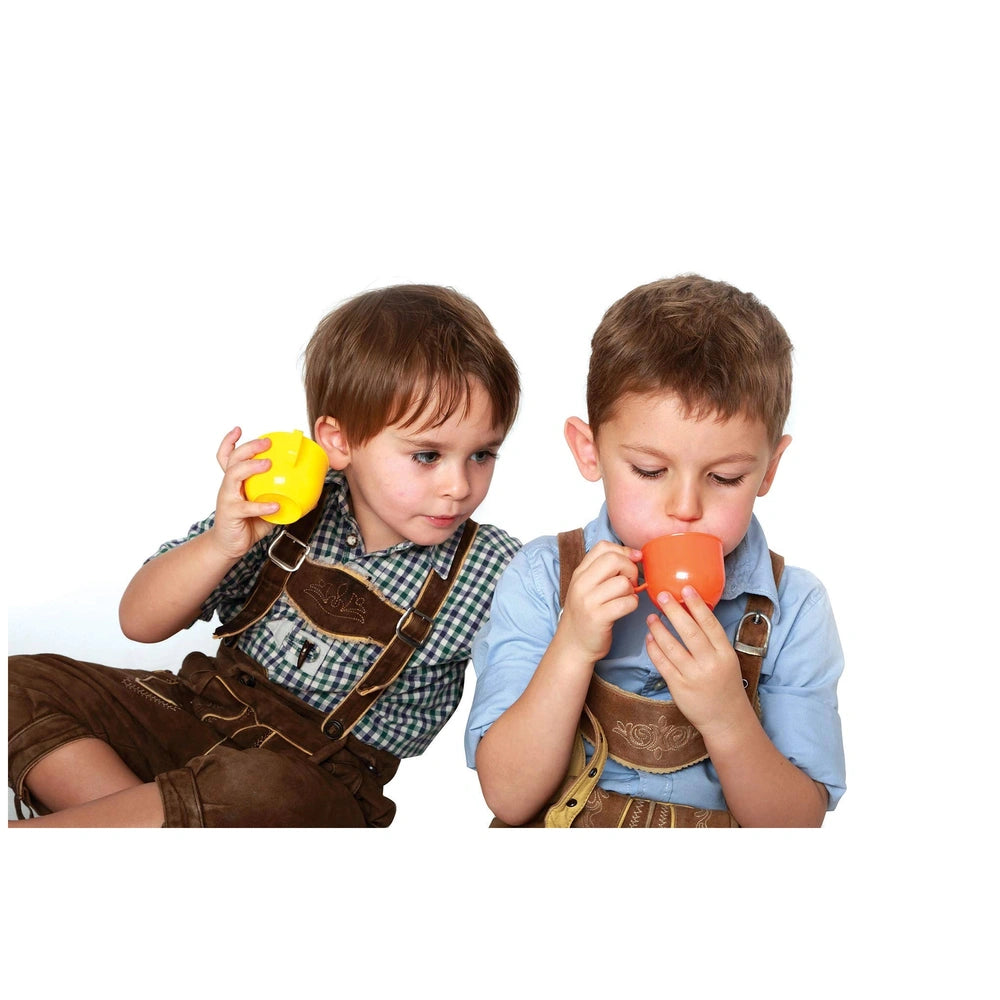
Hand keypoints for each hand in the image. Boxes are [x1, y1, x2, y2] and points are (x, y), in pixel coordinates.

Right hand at [207, 427, 280, 560]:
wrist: (229, 545)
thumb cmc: (248, 522)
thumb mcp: (266, 506)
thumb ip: (281, 497)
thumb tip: (310, 494)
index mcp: (235, 481)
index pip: (227, 456)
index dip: (229, 441)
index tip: (240, 429)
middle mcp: (229, 486)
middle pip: (233, 460)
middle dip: (249, 447)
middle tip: (266, 443)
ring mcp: (228, 498)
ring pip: (234, 475)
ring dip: (251, 467)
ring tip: (268, 464)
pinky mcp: (230, 513)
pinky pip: (246, 507)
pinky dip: (262, 506)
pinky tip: (275, 506)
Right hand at [557, 541, 640, 663]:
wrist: (573, 645)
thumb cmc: (586, 614)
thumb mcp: (587, 587)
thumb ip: (604, 570)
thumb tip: (635, 555)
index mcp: (580, 573)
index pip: (603, 547)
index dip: (623, 551)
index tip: (633, 561)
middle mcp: (581, 584)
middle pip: (614, 560)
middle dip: (630, 569)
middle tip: (631, 583)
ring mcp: (588, 601)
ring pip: (623, 582)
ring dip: (631, 591)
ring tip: (626, 598)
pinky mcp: (598, 618)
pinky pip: (627, 603)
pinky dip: (632, 604)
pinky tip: (626, 608)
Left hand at [644, 586, 748, 738]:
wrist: (726, 719)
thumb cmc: (724, 684)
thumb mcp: (727, 659)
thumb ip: (712, 640)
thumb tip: (693, 611)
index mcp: (725, 653)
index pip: (710, 624)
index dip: (697, 605)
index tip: (686, 589)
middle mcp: (710, 664)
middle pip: (690, 632)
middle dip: (674, 612)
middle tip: (662, 595)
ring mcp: (694, 676)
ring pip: (672, 647)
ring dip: (659, 629)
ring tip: (651, 616)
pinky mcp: (679, 687)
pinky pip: (663, 664)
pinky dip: (654, 649)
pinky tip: (649, 638)